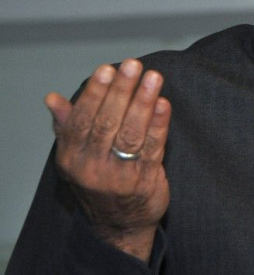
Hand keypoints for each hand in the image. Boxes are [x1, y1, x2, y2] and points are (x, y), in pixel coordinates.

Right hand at [46, 59, 171, 261]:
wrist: (120, 225)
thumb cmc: (100, 181)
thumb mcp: (77, 156)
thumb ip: (68, 125)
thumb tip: (53, 98)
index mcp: (72, 157)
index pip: (82, 120)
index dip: (95, 93)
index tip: (107, 69)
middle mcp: (91, 167)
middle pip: (107, 123)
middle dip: (121, 91)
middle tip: (133, 65)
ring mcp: (118, 176)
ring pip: (130, 133)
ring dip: (143, 102)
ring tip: (153, 77)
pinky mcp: (144, 181)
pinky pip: (152, 148)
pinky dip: (159, 124)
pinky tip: (163, 104)